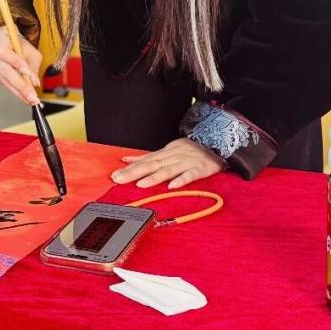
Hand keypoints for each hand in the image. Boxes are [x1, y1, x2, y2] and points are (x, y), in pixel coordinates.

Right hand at [0, 25, 41, 104]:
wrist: (0, 39)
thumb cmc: (16, 43)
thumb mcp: (29, 50)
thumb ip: (33, 66)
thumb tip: (34, 82)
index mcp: (0, 44)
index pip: (6, 54)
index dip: (17, 63)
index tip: (28, 72)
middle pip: (6, 72)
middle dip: (21, 87)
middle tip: (33, 97)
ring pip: (5, 81)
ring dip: (19, 93)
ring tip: (31, 100)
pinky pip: (4, 84)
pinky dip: (14, 90)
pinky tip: (22, 95)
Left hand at [111, 137, 226, 189]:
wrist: (216, 144)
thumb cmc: (189, 150)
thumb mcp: (166, 151)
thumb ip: (147, 157)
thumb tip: (126, 159)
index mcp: (164, 154)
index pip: (143, 162)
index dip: (128, 169)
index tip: (114, 176)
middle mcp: (172, 157)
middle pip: (151, 165)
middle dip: (133, 173)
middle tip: (118, 180)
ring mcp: (186, 163)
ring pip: (168, 170)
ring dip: (154, 177)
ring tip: (140, 184)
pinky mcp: (200, 169)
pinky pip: (190, 175)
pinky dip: (181, 180)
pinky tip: (172, 186)